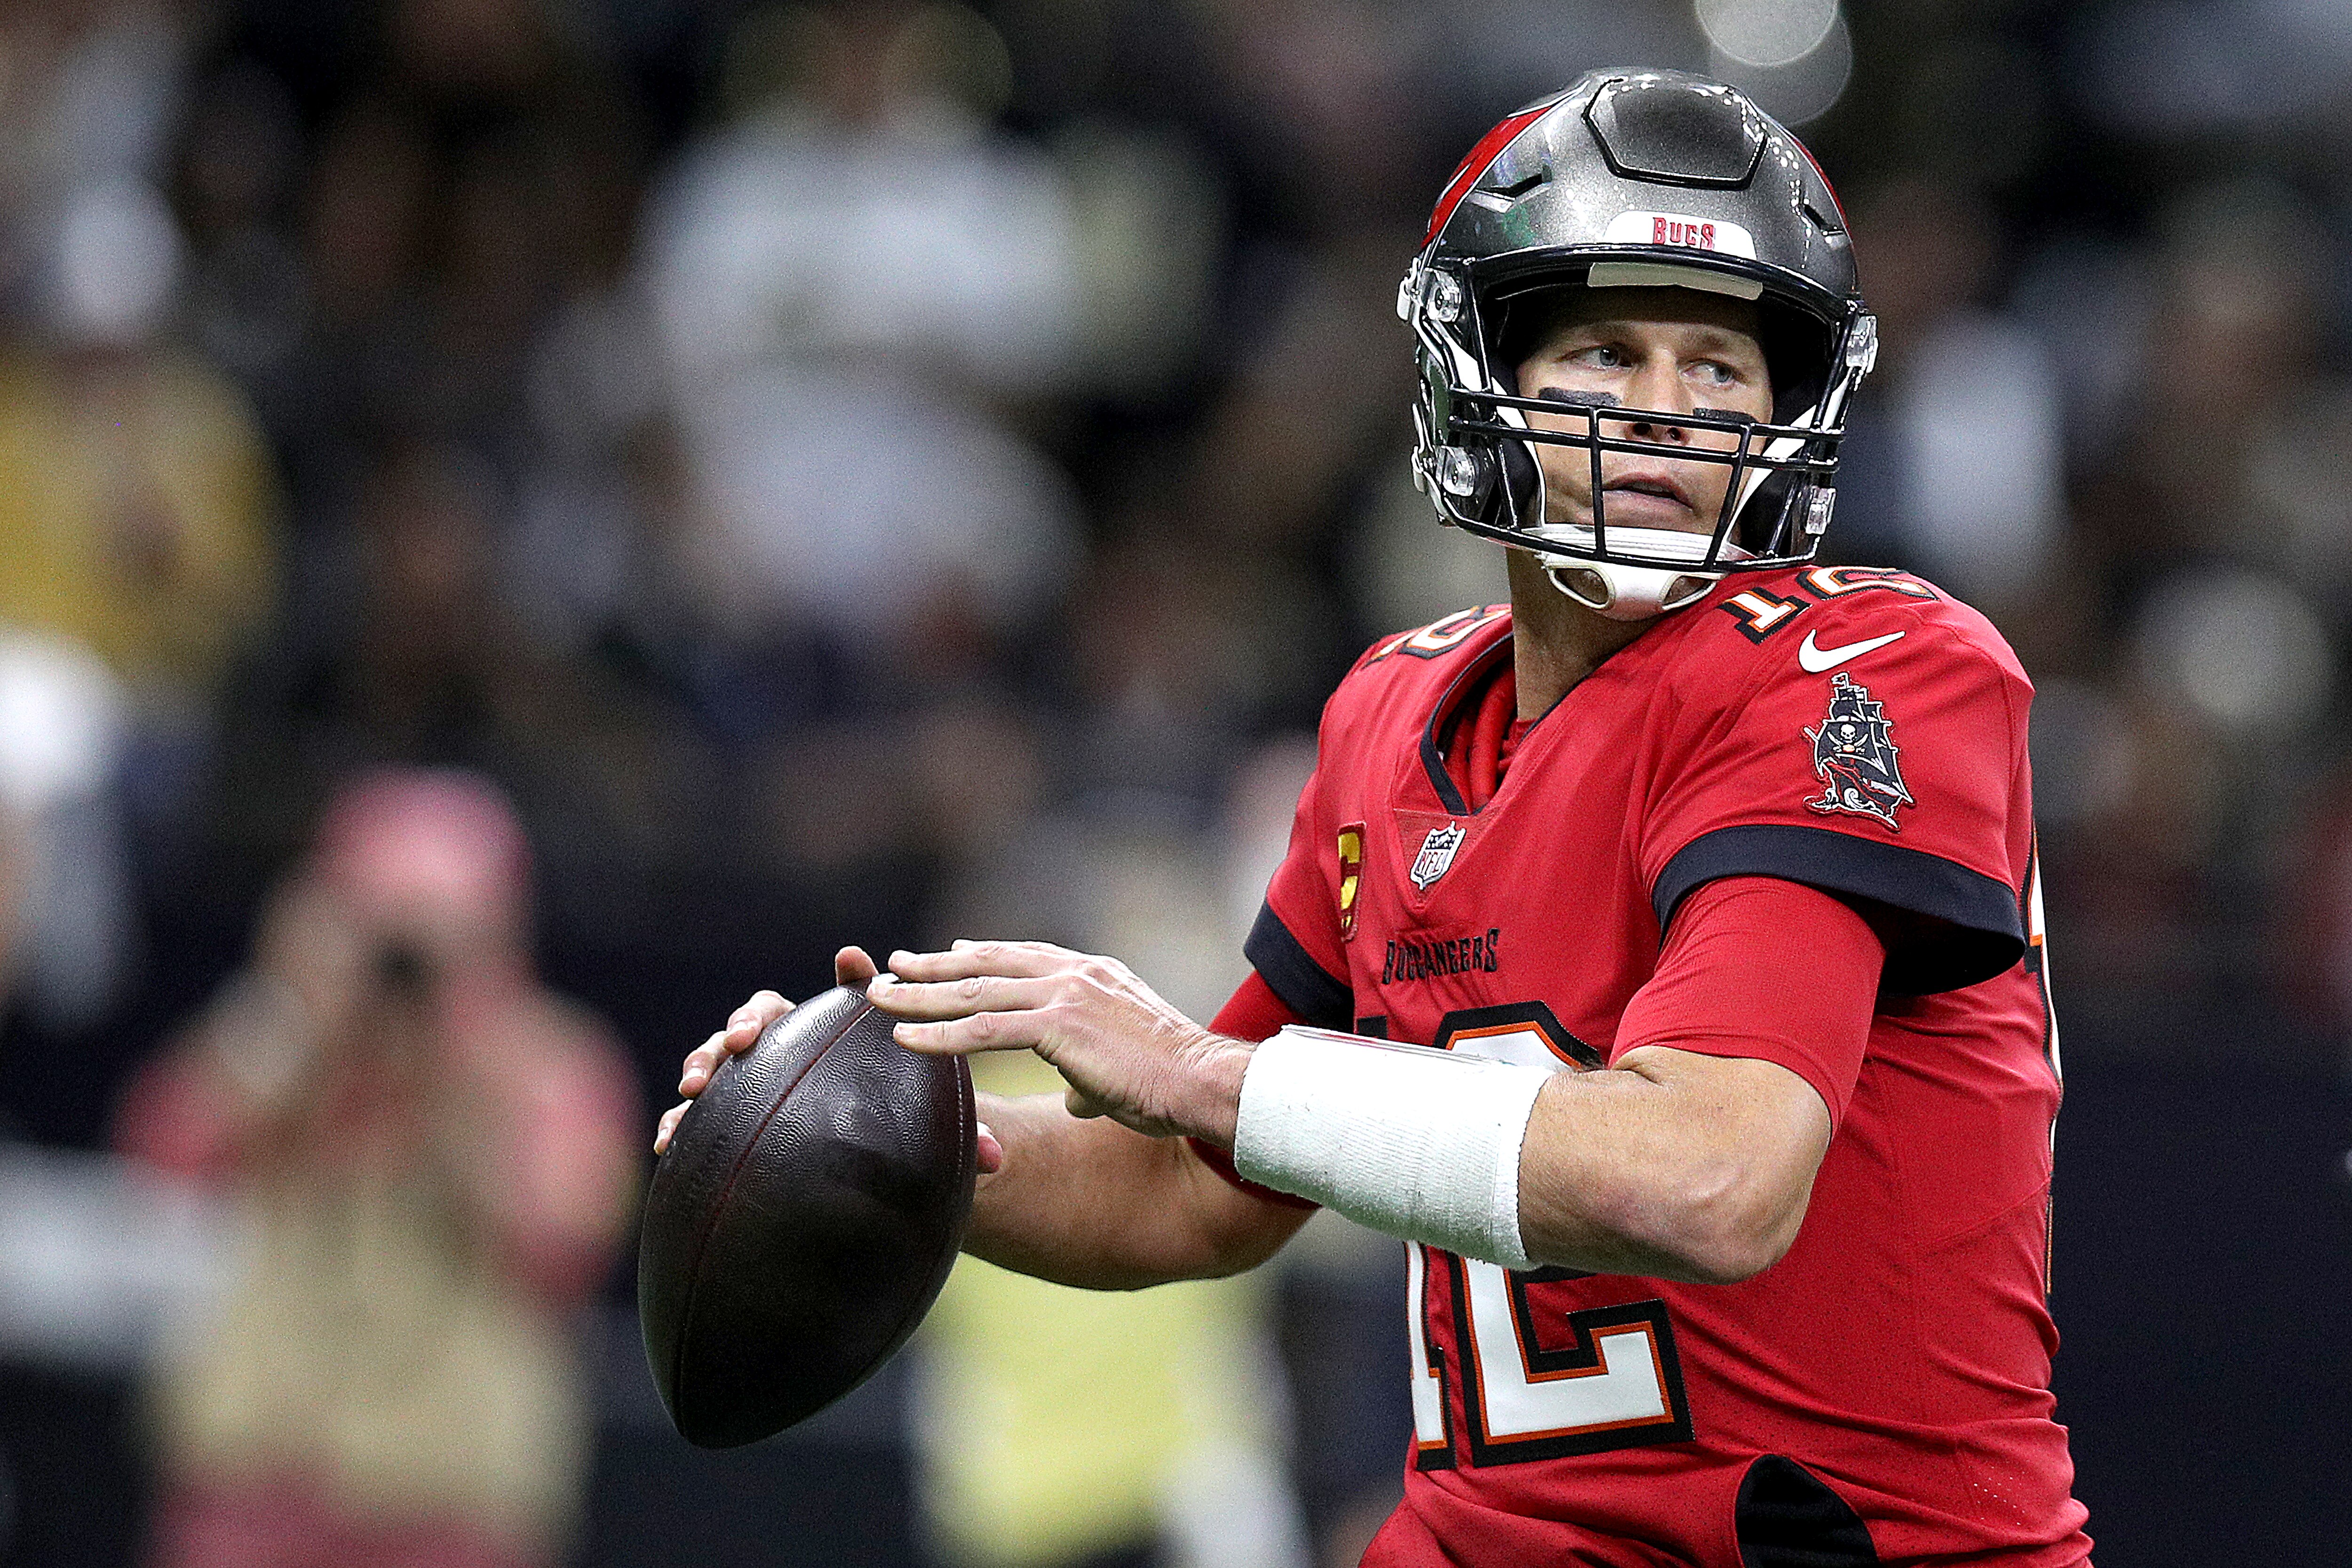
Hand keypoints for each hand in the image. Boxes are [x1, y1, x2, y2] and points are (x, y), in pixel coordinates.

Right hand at [653, 945, 1003, 1170]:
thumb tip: (1000, 1159)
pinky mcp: (730, 1125)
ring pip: (717, 1061)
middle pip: (756, 1021)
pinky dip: (679, 1122)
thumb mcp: (931, 1133)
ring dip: (702, 1064)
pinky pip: (698, 1117)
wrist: (867, 1171)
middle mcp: (788, 1054)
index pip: (823, 1004)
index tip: (837, 973)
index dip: (827, 987)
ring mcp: (754, 1086)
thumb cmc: (900, 1136)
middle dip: (741, 1025)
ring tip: (694, 1088)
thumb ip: (964, 1140)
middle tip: (740, 1042)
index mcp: (835, 1042)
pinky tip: (666, 1141)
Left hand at [867, 940, 1249, 1143]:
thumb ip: (1090, 1072)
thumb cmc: (1171, 1082)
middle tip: (893, 964)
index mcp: (1092, 975)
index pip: (1025, 956)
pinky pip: (984, 1030)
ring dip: (920, 994)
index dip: (982, 954)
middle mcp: (1074, 975)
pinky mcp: (1058, 1028)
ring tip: (878, 995)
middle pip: (988, 963)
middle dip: (934, 965)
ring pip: (975, 991)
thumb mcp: (1124, 1065)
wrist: (1203, 1081)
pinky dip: (939, 1034)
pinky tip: (904, 1037)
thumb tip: (1075, 1095)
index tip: (949, 951)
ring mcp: (1065, 996)